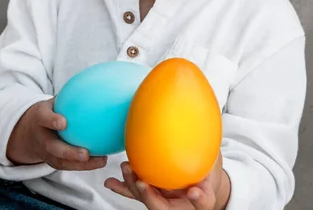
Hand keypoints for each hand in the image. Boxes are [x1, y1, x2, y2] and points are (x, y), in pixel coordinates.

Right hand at [6, 98, 107, 170]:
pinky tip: (102, 160)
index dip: (52, 121)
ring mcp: (45, 153)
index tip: (64, 122)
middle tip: (85, 153)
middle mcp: (41, 138)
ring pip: (62, 162)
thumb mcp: (52, 101)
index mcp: (40, 118)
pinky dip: (85, 166)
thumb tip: (93, 80)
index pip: (44, 119)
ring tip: (102, 160)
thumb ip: (68, 94)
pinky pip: (69, 166)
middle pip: (52, 147)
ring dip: (81, 164)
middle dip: (68, 152)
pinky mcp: (53, 162)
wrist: (29, 132)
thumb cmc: (48, 112)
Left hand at [104, 154, 229, 209]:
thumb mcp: (214, 159)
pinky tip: (111, 182)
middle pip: (165, 208)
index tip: (193, 191)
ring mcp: (164, 200)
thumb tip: (207, 125)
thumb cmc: (209, 171)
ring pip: (148, 199)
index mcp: (203, 196)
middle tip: (142, 184)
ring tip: (126, 169)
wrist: (203, 183)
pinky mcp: (152, 193)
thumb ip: (209, 151)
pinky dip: (123, 187)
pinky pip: (136, 192)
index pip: (204, 201)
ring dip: (133, 187)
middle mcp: (181, 204)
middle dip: (150, 198)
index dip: (199, 199)